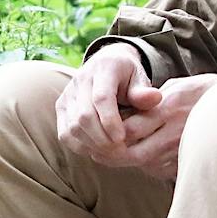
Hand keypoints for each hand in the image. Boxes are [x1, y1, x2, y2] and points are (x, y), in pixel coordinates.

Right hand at [56, 46, 163, 164]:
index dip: (110, 121)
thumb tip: (155, 98)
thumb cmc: (128, 77)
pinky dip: (80, 146)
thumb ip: (144, 93)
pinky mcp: (61, 107)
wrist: (107, 65)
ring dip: (92, 145)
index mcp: (104, 69)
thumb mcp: (140, 79)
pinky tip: (97, 150)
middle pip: (84, 116)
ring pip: (72, 127)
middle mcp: (81, 79)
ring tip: (111, 152)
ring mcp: (68, 94)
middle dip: (102, 138)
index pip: (101, 98)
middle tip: (120, 151)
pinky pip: (65, 133)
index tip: (122, 139)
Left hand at [107, 74, 216, 179]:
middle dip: (113, 154)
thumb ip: (153, 100)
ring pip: (145, 164)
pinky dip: (147, 167)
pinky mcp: (190, 159)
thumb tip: (129, 111)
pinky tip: (140, 160)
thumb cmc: (206, 92)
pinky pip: (162, 170)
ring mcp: (183, 148)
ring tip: (113, 156)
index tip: (100, 132)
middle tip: (100, 152)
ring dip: (128, 162)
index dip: (110, 134)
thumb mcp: (178, 86)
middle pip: (133, 153)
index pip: (129, 128)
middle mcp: (174, 130)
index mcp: (167, 108)